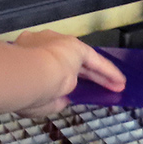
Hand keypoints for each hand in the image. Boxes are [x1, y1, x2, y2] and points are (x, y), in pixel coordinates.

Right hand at [11, 30, 125, 116]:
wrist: (29, 73)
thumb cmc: (27, 89)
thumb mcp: (38, 101)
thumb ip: (51, 99)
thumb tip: (64, 99)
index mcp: (24, 57)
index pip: (43, 65)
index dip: (57, 78)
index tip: (67, 90)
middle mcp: (39, 44)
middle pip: (65, 61)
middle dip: (82, 76)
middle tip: (95, 88)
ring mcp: (56, 42)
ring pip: (81, 61)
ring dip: (98, 75)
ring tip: (113, 86)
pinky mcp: (74, 46)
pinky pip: (94, 60)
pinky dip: (106, 71)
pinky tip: (118, 81)